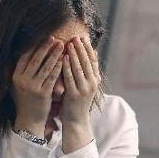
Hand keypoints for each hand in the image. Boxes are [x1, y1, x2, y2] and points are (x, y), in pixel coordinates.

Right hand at [11, 36, 63, 136]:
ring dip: (54, 54)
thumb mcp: (17, 85)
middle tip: (54, 37)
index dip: (34, 46)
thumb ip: (20, 71)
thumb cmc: (25, 101)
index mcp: (15, 76)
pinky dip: (58, 67)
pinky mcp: (43, 93)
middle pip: (36, 59)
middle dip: (45, 47)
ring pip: (45, 66)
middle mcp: (23, 80)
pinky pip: (52, 77)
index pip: (24, 57)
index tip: (42, 37)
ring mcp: (33, 87)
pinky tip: (64, 60)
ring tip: (62, 45)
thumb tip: (23, 53)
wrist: (29, 120)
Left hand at [61, 37, 99, 152]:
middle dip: (81, 48)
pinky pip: (70, 77)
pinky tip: (63, 57)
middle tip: (76, 36)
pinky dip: (67, 66)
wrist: (76, 120)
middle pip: (87, 62)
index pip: (93, 60)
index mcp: (95, 80)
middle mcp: (92, 83)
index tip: (83, 37)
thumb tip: (90, 54)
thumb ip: (86, 71)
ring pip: (79, 68)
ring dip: (74, 54)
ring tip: (70, 43)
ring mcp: (84, 89)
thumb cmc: (77, 101)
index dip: (88, 48)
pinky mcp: (74, 94)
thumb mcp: (85, 85)